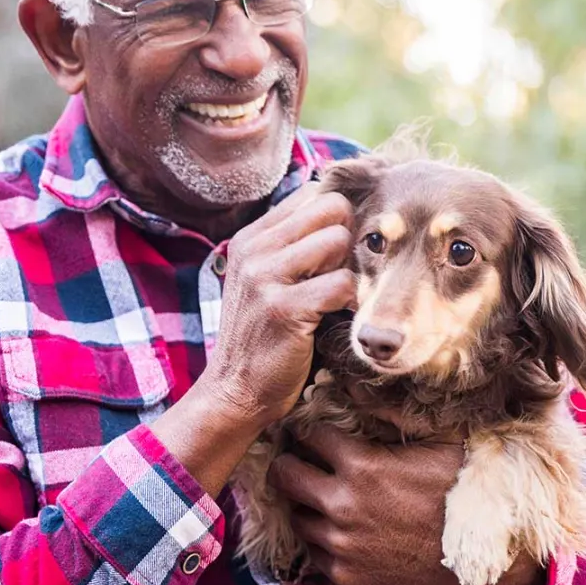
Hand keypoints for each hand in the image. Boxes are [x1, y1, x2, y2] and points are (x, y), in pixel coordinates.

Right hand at [152, 183, 353, 498]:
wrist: (234, 390)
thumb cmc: (262, 336)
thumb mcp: (263, 281)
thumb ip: (290, 246)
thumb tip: (339, 210)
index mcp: (251, 238)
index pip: (312, 194)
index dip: (335, 221)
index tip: (334, 256)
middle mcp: (254, 250)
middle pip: (331, 208)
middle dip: (347, 240)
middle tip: (338, 275)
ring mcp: (265, 277)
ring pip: (339, 240)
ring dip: (349, 270)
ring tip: (336, 298)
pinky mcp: (284, 309)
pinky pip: (342, 284)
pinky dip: (351, 302)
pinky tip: (338, 317)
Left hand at [268, 422, 544, 584]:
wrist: (481, 561)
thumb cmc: (464, 495)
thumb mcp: (440, 443)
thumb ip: (394, 416)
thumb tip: (358, 388)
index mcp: (362, 466)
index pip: (310, 436)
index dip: (311, 431)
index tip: (313, 433)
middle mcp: (342, 505)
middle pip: (285, 475)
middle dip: (289, 463)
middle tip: (297, 461)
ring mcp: (341, 544)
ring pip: (296, 516)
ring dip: (306, 505)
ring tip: (320, 499)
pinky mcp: (346, 575)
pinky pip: (315, 552)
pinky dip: (322, 539)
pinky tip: (340, 531)